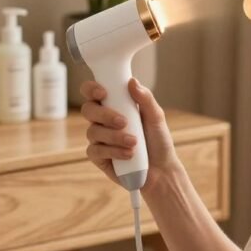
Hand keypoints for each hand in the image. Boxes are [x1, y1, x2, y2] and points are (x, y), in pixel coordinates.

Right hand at [80, 77, 179, 192]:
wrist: (161, 169)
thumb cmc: (158, 141)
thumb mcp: (156, 118)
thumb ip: (146, 99)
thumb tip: (132, 81)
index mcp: (113, 105)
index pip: (92, 92)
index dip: (91, 88)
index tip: (103, 92)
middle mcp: (102, 120)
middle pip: (88, 109)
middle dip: (104, 114)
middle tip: (123, 122)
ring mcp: (99, 139)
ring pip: (93, 131)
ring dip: (114, 136)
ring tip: (133, 143)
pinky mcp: (98, 157)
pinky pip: (95, 151)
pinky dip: (113, 151)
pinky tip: (128, 154)